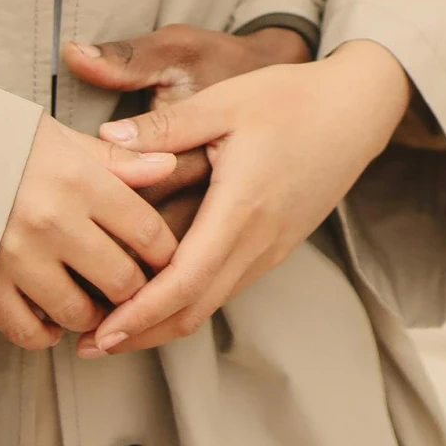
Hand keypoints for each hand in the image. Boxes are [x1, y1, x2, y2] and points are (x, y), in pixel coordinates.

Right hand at [0, 117, 178, 351]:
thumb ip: (117, 160)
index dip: (165, 253)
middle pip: (122, 281)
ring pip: (79, 313)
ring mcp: (16, 257)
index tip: (163, 260)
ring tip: (89, 299)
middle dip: (133, 290)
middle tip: (128, 285)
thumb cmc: (1, 140)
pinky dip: (46, 333)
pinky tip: (50, 316)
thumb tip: (168, 166)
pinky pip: (29, 333)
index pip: (148, 232)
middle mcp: (51, 220)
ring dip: (92, 315)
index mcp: (77, 179)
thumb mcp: (61, 137)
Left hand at [74, 39, 410, 358]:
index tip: (100, 332)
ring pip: (210, 304)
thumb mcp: (225, 101)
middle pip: (194, 309)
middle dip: (140, 334)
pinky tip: (159, 296)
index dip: (140, 313)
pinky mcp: (274, 247)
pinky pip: (226, 287)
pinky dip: (187, 302)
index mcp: (241, 207)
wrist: (356, 111)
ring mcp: (270, 249)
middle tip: (89, 346)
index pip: (185, 281)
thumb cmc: (292, 100)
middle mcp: (258, 241)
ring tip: (113, 330)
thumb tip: (108, 140)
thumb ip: (165, 125)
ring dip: (161, 324)